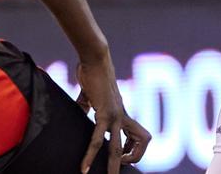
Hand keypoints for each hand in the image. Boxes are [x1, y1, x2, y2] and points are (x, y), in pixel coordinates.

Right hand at [76, 57, 150, 172]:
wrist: (95, 58)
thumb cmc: (93, 73)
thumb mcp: (92, 95)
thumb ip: (87, 105)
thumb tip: (79, 109)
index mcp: (122, 112)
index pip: (140, 135)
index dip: (134, 148)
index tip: (123, 154)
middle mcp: (123, 115)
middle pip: (141, 142)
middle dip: (134, 160)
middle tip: (119, 172)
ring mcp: (115, 115)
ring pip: (119, 148)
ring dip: (114, 167)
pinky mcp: (104, 114)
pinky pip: (98, 140)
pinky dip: (91, 155)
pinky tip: (84, 168)